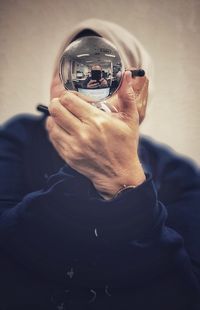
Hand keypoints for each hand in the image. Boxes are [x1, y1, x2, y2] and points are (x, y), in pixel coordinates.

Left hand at [46, 71, 145, 198]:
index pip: (69, 100)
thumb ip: (127, 96)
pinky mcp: (68, 156)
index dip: (68, 95)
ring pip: (51, 123)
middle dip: (57, 103)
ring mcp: (73, 146)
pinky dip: (54, 129)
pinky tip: (61, 128)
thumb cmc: (125, 146)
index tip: (73, 96)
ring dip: (54, 116)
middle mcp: (83, 133)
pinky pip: (52, 137)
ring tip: (63, 116)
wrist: (119, 174)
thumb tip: (127, 75)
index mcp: (98, 121)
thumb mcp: (131, 120)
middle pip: (56, 109)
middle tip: (64, 103)